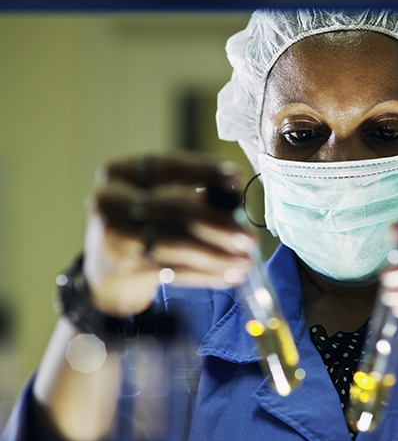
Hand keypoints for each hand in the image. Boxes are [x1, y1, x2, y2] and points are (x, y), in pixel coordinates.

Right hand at [83, 154, 255, 317]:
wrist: (103, 276)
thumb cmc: (141, 227)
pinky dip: (208, 273)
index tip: (238, 175)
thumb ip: (190, 194)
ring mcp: (115, 238)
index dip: (203, 169)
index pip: (165, 164)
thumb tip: (237, 200)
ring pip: (177, 243)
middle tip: (250, 236)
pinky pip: (176, 271)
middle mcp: (110, 201)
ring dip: (218, 254)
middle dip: (219, 222)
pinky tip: (232, 274)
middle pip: (174, 207)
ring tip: (247, 260)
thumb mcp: (154, 200)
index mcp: (119, 174)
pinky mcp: (124, 270)